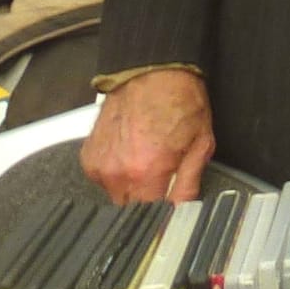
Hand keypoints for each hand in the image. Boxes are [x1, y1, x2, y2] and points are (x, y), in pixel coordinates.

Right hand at [79, 69, 214, 203]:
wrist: (152, 71)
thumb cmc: (180, 100)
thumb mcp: (201, 143)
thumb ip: (189, 184)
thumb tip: (182, 211)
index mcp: (148, 172)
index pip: (152, 217)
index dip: (165, 214)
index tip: (172, 210)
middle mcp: (118, 173)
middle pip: (131, 210)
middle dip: (148, 201)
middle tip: (163, 178)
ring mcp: (99, 166)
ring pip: (117, 196)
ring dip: (132, 187)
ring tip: (147, 160)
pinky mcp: (88, 158)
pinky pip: (104, 179)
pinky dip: (118, 173)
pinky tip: (131, 152)